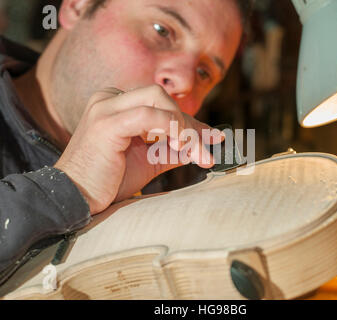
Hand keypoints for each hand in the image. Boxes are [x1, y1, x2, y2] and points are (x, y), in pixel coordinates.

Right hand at [55, 85, 221, 214]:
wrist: (75, 199)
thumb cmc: (110, 181)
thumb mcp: (148, 161)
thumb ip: (173, 149)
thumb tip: (203, 146)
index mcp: (117, 104)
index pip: (161, 105)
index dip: (190, 122)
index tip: (214, 137)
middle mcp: (109, 99)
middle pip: (161, 97)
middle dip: (189, 123)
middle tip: (207, 149)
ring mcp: (105, 107)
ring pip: (158, 101)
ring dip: (184, 127)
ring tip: (198, 153)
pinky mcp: (106, 122)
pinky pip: (148, 116)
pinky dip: (171, 129)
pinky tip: (181, 146)